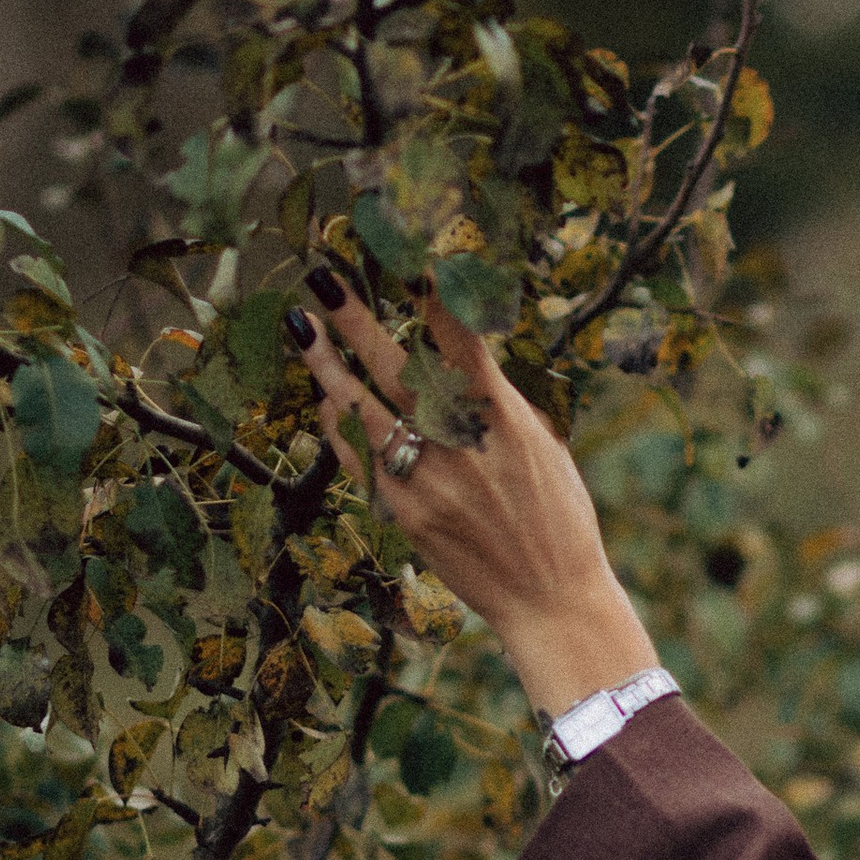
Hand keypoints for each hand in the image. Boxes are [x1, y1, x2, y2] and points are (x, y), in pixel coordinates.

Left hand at [290, 267, 656, 715]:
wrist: (549, 598)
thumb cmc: (558, 518)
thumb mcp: (542, 447)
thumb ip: (496, 403)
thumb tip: (460, 357)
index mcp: (506, 420)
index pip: (463, 344)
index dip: (434, 300)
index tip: (408, 261)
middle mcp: (462, 445)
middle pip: (399, 368)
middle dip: (358, 320)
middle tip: (323, 277)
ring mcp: (428, 480)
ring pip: (365, 410)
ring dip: (330, 366)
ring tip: (302, 326)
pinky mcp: (405, 513)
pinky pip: (360, 458)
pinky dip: (340, 426)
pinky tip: (325, 399)